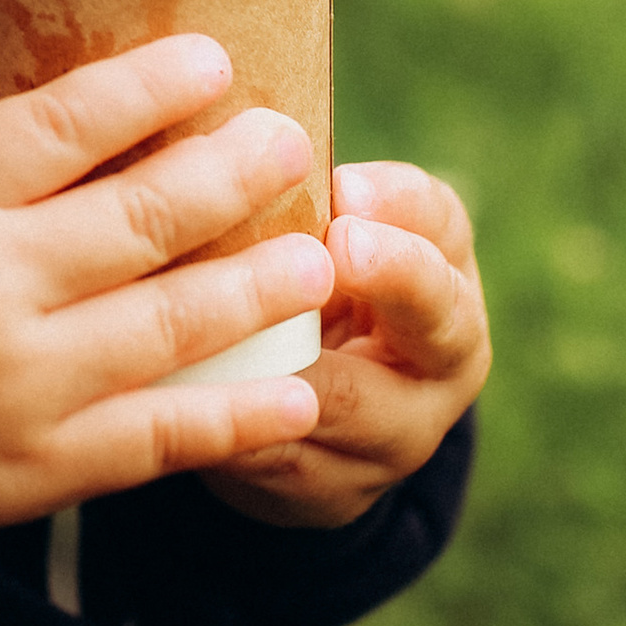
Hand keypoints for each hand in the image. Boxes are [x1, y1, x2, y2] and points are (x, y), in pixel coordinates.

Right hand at [0, 36, 333, 555]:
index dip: (149, 88)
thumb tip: (88, 139)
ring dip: (257, 285)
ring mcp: (12, 386)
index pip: (63, 125)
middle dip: (232, 173)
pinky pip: (157, 438)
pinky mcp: (30, 472)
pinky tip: (296, 393)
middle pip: (140, 217)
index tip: (216, 59)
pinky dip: (236, 417)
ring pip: (170, 325)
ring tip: (318, 256)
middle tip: (290, 142)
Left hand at [203, 161, 490, 529]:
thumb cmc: (305, 284)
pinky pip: (281, 459)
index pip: (441, 223)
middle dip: (391, 278)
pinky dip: (230, 426)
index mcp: (445, 268)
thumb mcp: (325, 233)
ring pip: (347, 403)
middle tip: (342, 247)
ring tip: (226, 333)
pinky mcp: (334, 493)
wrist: (311, 420)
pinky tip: (181, 398)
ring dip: (286, 367)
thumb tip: (228, 132)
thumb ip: (303, 192)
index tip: (346, 187)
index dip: (397, 204)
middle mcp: (443, 356)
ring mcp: (397, 435)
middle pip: (437, 315)